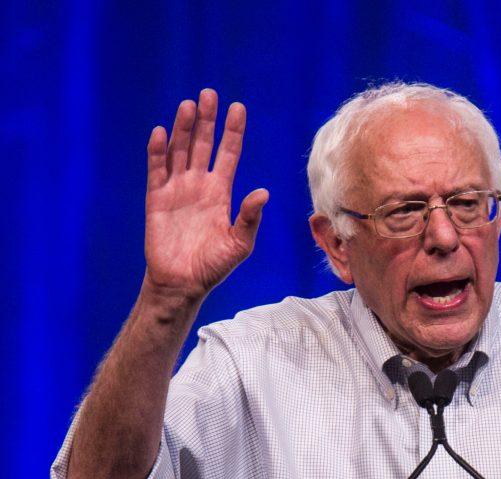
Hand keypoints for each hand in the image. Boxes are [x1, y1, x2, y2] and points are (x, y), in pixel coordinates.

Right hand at [144, 89, 267, 299]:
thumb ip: (250, 217)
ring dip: (184, 129)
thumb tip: (263, 192)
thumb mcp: (239, 244)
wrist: (182, 283)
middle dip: (207, 120)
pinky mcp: (156, 199)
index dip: (232, 132)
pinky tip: (162, 133)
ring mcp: (177, 190)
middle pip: (203, 145)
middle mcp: (199, 186)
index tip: (237, 108)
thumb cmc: (214, 266)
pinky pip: (156, 171)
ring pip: (180, 152)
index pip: (229, 154)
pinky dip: (158, 152)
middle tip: (209, 94)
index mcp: (221, 193)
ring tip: (188, 105)